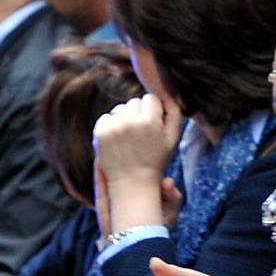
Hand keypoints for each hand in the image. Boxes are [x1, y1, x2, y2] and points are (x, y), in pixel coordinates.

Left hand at [94, 95, 182, 231]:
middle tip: (141, 133)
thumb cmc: (155, 160)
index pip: (150, 98)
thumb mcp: (172, 137)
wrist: (132, 182)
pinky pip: (106, 117)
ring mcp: (114, 127)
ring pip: (120, 109)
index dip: (153, 111)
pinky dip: (111, 125)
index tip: (153, 124)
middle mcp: (131, 121)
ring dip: (124, 118)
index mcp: (150, 121)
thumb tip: (169, 93)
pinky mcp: (100, 133)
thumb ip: (175, 112)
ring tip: (129, 137)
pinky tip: (117, 139)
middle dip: (138, 113)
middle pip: (134, 102)